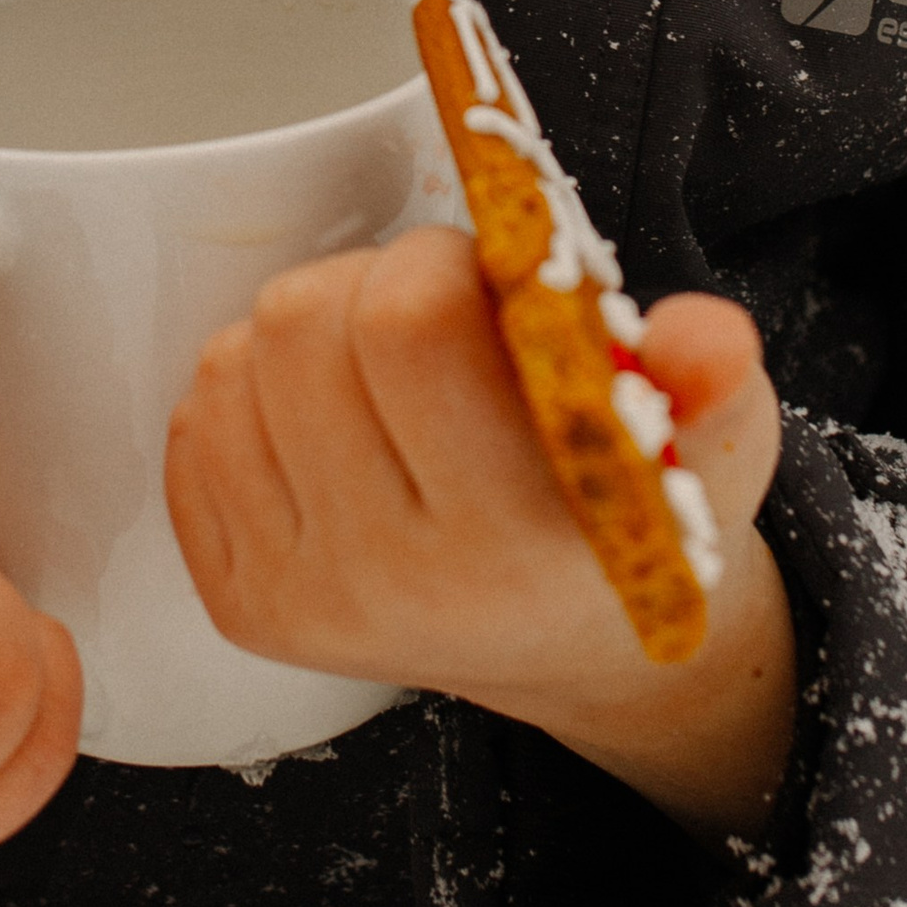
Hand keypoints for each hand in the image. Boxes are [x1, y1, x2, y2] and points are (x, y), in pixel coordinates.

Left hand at [164, 228, 795, 838]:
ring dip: (307, 334)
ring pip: (232, 361)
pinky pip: (194, 424)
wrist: (566, 642)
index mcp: (508, 537)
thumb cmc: (630, 514)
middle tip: (436, 320)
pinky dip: (255, 395)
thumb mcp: (708, 448)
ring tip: (390, 371)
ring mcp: (298, 598)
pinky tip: (336, 425)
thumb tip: (705, 339)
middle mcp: (388, 582)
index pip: (408, 322)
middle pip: (299, 326)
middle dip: (369, 284)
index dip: (439, 264)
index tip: (485, 284)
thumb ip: (712, 381)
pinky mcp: (237, 602)